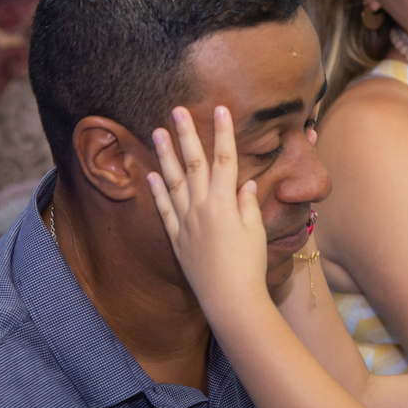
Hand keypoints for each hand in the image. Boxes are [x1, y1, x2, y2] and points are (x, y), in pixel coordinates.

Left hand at [148, 106, 269, 310]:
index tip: (220, 109)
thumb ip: (248, 205)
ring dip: (165, 154)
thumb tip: (245, 184)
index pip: (225, 159)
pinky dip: (157, 191)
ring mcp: (186, 222)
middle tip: (177, 110)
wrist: (230, 298)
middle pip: (194, 162)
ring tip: (156, 132)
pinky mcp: (177, 238)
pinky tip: (151, 174)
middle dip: (186, 134)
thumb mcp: (256, 231)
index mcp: (225, 203)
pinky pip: (164, 209)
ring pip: (173, 181)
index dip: (223, 132)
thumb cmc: (249, 266)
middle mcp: (202, 207)